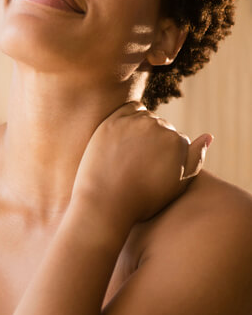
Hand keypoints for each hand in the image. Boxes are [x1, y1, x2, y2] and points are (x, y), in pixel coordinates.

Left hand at [70, 101, 212, 228]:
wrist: (106, 203)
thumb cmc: (144, 199)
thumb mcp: (178, 184)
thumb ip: (196, 158)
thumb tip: (208, 136)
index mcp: (177, 141)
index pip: (179, 140)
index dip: (167, 157)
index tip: (154, 172)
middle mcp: (158, 127)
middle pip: (163, 127)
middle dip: (155, 141)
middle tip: (140, 164)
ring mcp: (134, 122)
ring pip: (146, 117)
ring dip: (142, 129)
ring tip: (130, 154)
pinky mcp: (113, 120)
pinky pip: (127, 111)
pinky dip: (128, 120)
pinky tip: (123, 139)